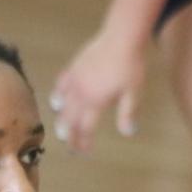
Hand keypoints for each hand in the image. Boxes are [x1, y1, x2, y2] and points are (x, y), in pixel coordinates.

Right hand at [49, 30, 147, 153]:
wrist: (121, 39)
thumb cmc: (130, 66)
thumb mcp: (133, 92)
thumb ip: (128, 113)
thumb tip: (128, 133)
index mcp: (95, 101)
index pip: (85, 128)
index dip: (83, 142)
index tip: (84, 152)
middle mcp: (80, 93)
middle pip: (70, 120)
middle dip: (69, 136)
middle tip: (69, 147)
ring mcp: (74, 80)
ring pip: (62, 104)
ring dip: (61, 119)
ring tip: (61, 129)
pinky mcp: (73, 68)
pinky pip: (61, 85)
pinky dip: (58, 96)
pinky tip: (58, 101)